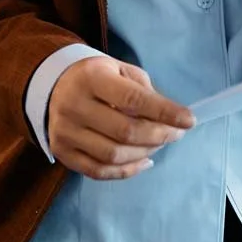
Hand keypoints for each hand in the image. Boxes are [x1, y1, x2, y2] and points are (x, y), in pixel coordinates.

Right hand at [48, 57, 193, 180]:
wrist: (53, 87)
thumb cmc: (97, 77)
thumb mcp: (120, 70)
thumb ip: (143, 91)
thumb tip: (169, 117)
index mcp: (91, 78)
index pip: (133, 99)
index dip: (164, 112)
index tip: (189, 120)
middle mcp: (74, 106)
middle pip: (125, 131)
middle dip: (159, 135)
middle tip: (177, 134)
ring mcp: (65, 133)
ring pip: (113, 155)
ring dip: (145, 153)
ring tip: (159, 144)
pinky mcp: (62, 153)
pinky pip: (99, 171)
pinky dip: (127, 171)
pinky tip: (145, 161)